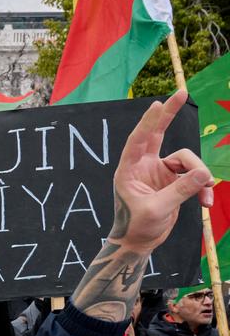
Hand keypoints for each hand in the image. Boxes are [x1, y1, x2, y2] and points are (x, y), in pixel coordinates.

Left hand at [109, 90, 212, 252]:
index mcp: (129, 170)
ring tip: (206, 198)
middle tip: (181, 92)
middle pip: (158, 134)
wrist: (139, 242)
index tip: (158, 104)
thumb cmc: (137, 226)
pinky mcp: (173, 182)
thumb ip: (180, 190)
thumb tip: (205, 173)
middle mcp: (143, 166)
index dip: (148, 122)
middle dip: (170, 115)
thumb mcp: (158, 209)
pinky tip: (206, 202)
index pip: (138, 140)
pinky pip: (194, 176)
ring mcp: (159, 173)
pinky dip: (202, 188)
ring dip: (201, 178)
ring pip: (188, 161)